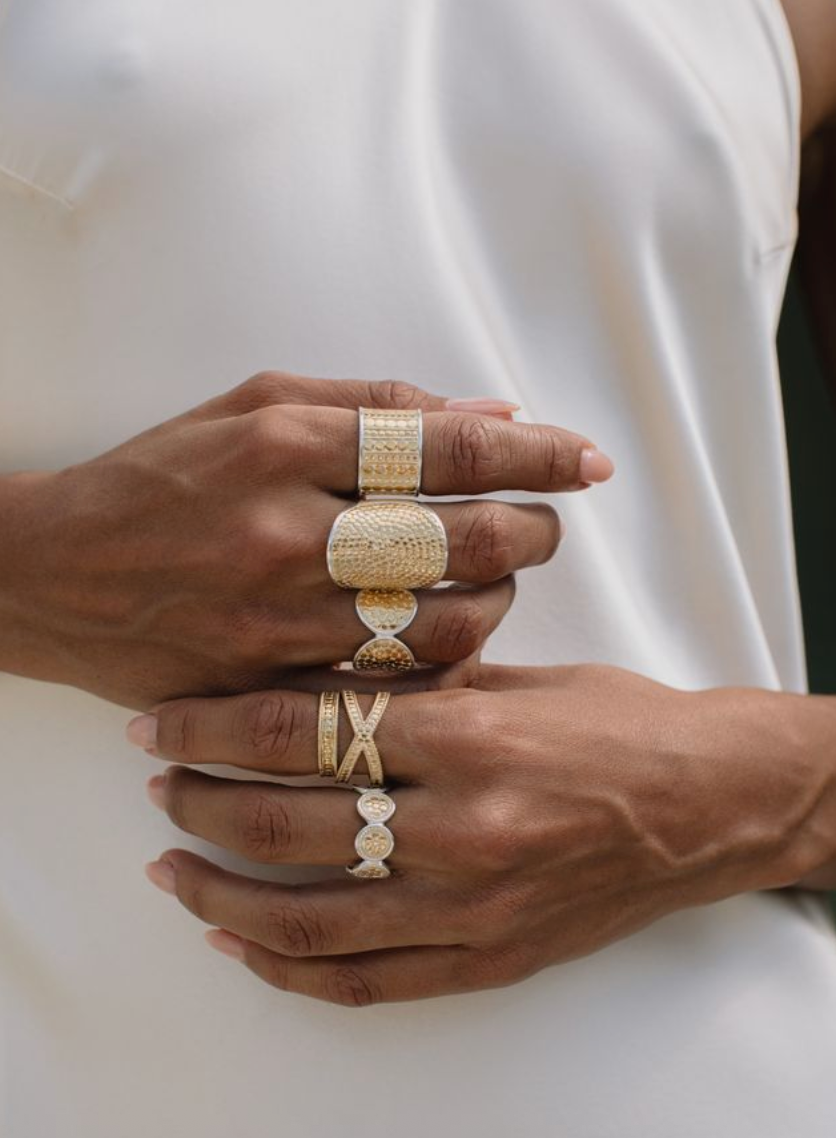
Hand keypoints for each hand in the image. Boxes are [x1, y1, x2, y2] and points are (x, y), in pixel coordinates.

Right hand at [0, 372, 612, 708]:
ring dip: (497, 600)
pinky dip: (442, 662)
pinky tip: (454, 636)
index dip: (533, 453)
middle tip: (546, 525)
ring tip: (500, 580)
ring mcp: (278, 617)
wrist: (52, 575)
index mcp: (282, 443)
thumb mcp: (250, 406)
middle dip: (531, 531)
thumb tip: (489, 414)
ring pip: (439, 623)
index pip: (443, 445)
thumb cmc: (158, 478)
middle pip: (459, 539)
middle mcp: (285, 531)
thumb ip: (372, 405)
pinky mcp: (270, 683)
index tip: (586, 462)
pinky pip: (389, 685)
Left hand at [131, 663, 833, 1004]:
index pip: (300, 732)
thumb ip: (411, 688)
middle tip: (155, 783)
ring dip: (220, 896)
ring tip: (170, 870)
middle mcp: (461, 829)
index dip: (213, 727)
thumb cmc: (618, 725)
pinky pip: (364, 982)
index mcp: (467, 738)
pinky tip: (240, 945)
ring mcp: (471, 908)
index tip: (160, 724)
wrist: (709, 805)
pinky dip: (288, 969)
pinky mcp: (485, 959)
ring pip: (306, 920)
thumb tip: (307, 686)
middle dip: (200, 802)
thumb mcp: (515, 678)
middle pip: (286, 824)